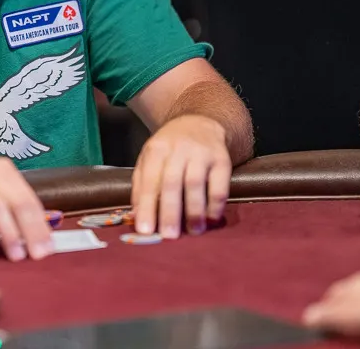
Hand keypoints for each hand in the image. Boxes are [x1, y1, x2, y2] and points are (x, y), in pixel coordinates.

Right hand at [0, 153, 52, 262]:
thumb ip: (5, 202)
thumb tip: (32, 233)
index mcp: (2, 170)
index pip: (29, 198)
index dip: (41, 224)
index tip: (50, 247)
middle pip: (17, 202)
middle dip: (31, 231)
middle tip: (39, 256)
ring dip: (9, 234)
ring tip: (17, 256)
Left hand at [131, 115, 230, 238]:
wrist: (201, 122)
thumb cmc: (171, 147)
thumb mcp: (151, 157)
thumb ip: (142, 183)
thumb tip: (136, 215)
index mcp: (157, 149)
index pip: (150, 180)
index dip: (147, 206)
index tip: (145, 230)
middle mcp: (179, 149)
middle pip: (172, 182)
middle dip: (170, 212)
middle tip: (168, 236)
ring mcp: (201, 153)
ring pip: (195, 183)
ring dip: (194, 211)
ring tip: (193, 232)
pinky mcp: (222, 159)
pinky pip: (219, 185)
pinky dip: (215, 205)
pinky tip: (211, 219)